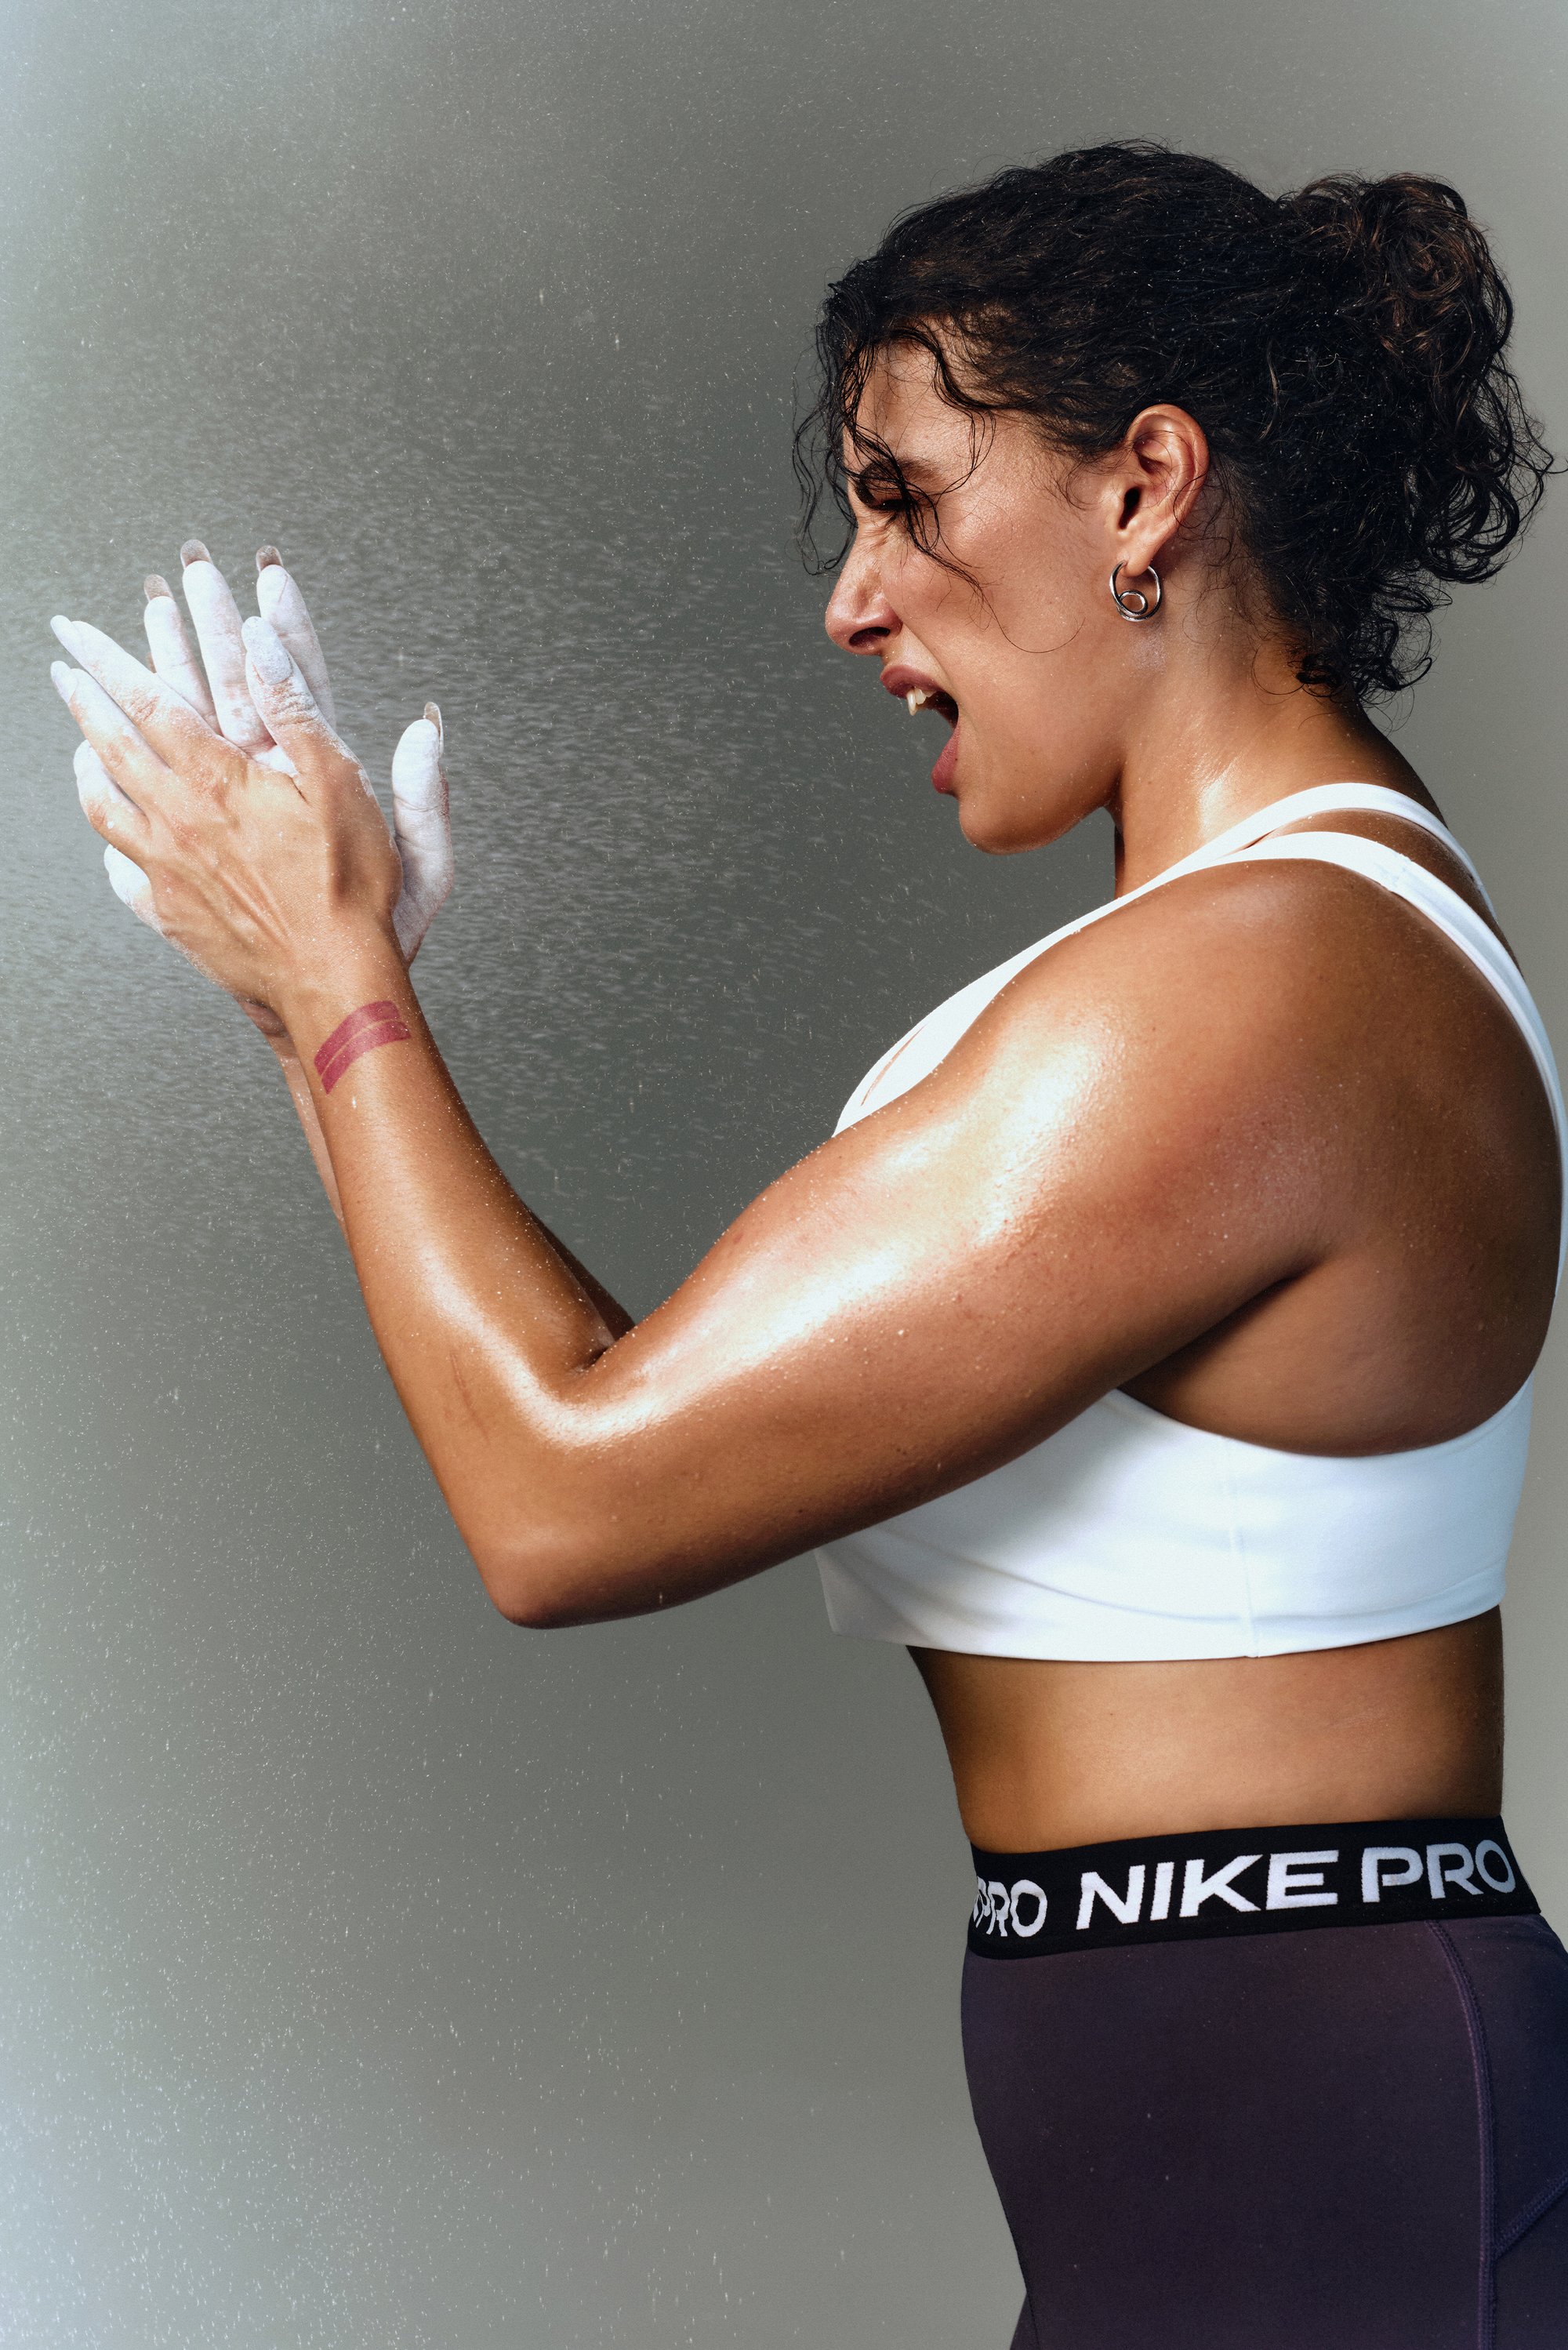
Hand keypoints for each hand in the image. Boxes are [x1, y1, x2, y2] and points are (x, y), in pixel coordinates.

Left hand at [51, 608, 411, 1023]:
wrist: (331, 979)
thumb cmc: (345, 890)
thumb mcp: (339, 783)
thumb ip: (294, 708)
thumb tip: (261, 641)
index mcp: (216, 781)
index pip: (146, 701)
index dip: (108, 660)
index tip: (81, 635)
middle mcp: (178, 820)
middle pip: (111, 743)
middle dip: (83, 697)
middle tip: (65, 668)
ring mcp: (166, 868)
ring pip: (104, 802)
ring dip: (86, 761)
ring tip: (81, 740)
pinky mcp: (169, 910)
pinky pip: (119, 865)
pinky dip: (110, 837)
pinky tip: (114, 831)